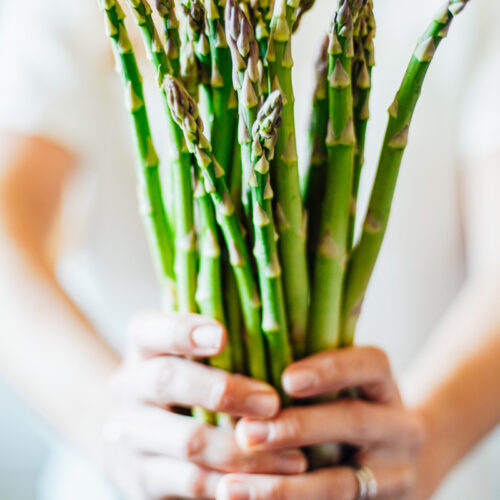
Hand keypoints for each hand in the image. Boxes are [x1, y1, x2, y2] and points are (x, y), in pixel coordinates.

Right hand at [103, 311, 306, 498]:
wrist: (130, 431)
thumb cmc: (180, 380)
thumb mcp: (185, 354)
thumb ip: (216, 343)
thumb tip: (279, 331)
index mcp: (142, 346)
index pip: (152, 329)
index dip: (184, 331)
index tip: (222, 335)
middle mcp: (128, 385)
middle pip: (167, 381)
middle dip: (223, 391)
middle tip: (272, 402)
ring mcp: (130, 434)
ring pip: (187, 441)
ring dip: (243, 450)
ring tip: (291, 456)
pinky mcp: (141, 477)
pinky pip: (191, 482)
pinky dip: (232, 484)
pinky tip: (266, 483)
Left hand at [217, 347, 424, 499]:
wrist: (393, 464)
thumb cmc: (345, 408)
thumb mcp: (340, 385)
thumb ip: (304, 374)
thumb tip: (251, 349)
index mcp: (383, 384)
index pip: (370, 364)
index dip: (330, 369)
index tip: (287, 380)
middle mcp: (400, 426)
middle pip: (355, 420)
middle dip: (298, 428)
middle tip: (247, 433)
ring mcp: (396, 472)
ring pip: (342, 482)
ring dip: (283, 487)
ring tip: (231, 486)